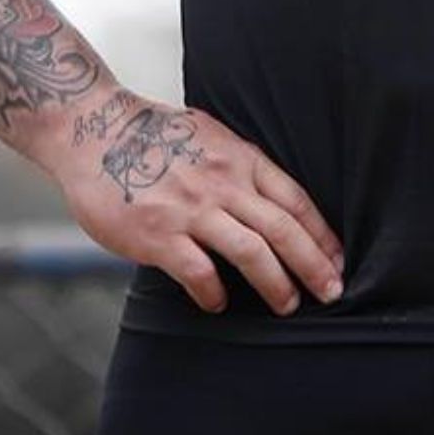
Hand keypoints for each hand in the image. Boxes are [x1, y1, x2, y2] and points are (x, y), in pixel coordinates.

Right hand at [52, 86, 345, 316]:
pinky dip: (214, 292)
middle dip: (313, 265)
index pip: (295, 200)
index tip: (339, 261)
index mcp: (240, 158)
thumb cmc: (154, 134)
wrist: (95, 129)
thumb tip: (270, 197)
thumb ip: (240, 166)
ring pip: (250, 251)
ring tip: (289, 305)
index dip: (322, 234)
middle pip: (282, 229)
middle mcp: (223, 183)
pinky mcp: (158, 233)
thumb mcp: (211, 136)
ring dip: (276, 283)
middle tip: (333, 293)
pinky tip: (219, 303)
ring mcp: (192, 208)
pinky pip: (198, 271)